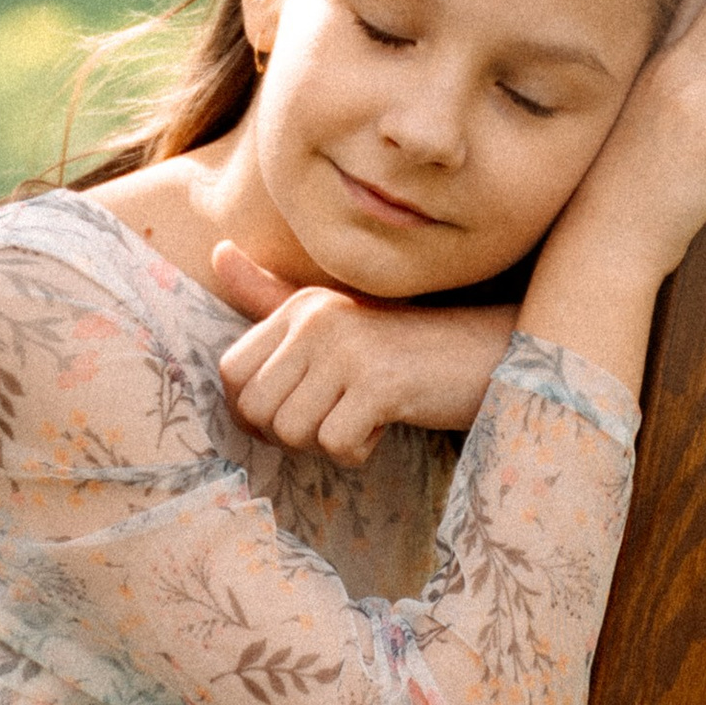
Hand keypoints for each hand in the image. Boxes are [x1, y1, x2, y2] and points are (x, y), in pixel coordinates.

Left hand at [209, 242, 515, 465]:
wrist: (488, 353)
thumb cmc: (407, 346)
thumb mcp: (336, 319)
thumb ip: (272, 297)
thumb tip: (217, 253)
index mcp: (300, 305)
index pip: (230, 371)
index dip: (255, 408)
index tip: (297, 409)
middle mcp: (317, 319)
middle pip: (254, 409)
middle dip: (289, 432)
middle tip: (332, 420)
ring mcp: (348, 349)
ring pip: (290, 431)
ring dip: (326, 442)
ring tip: (362, 417)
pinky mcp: (380, 383)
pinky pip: (334, 444)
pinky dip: (358, 451)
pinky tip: (384, 424)